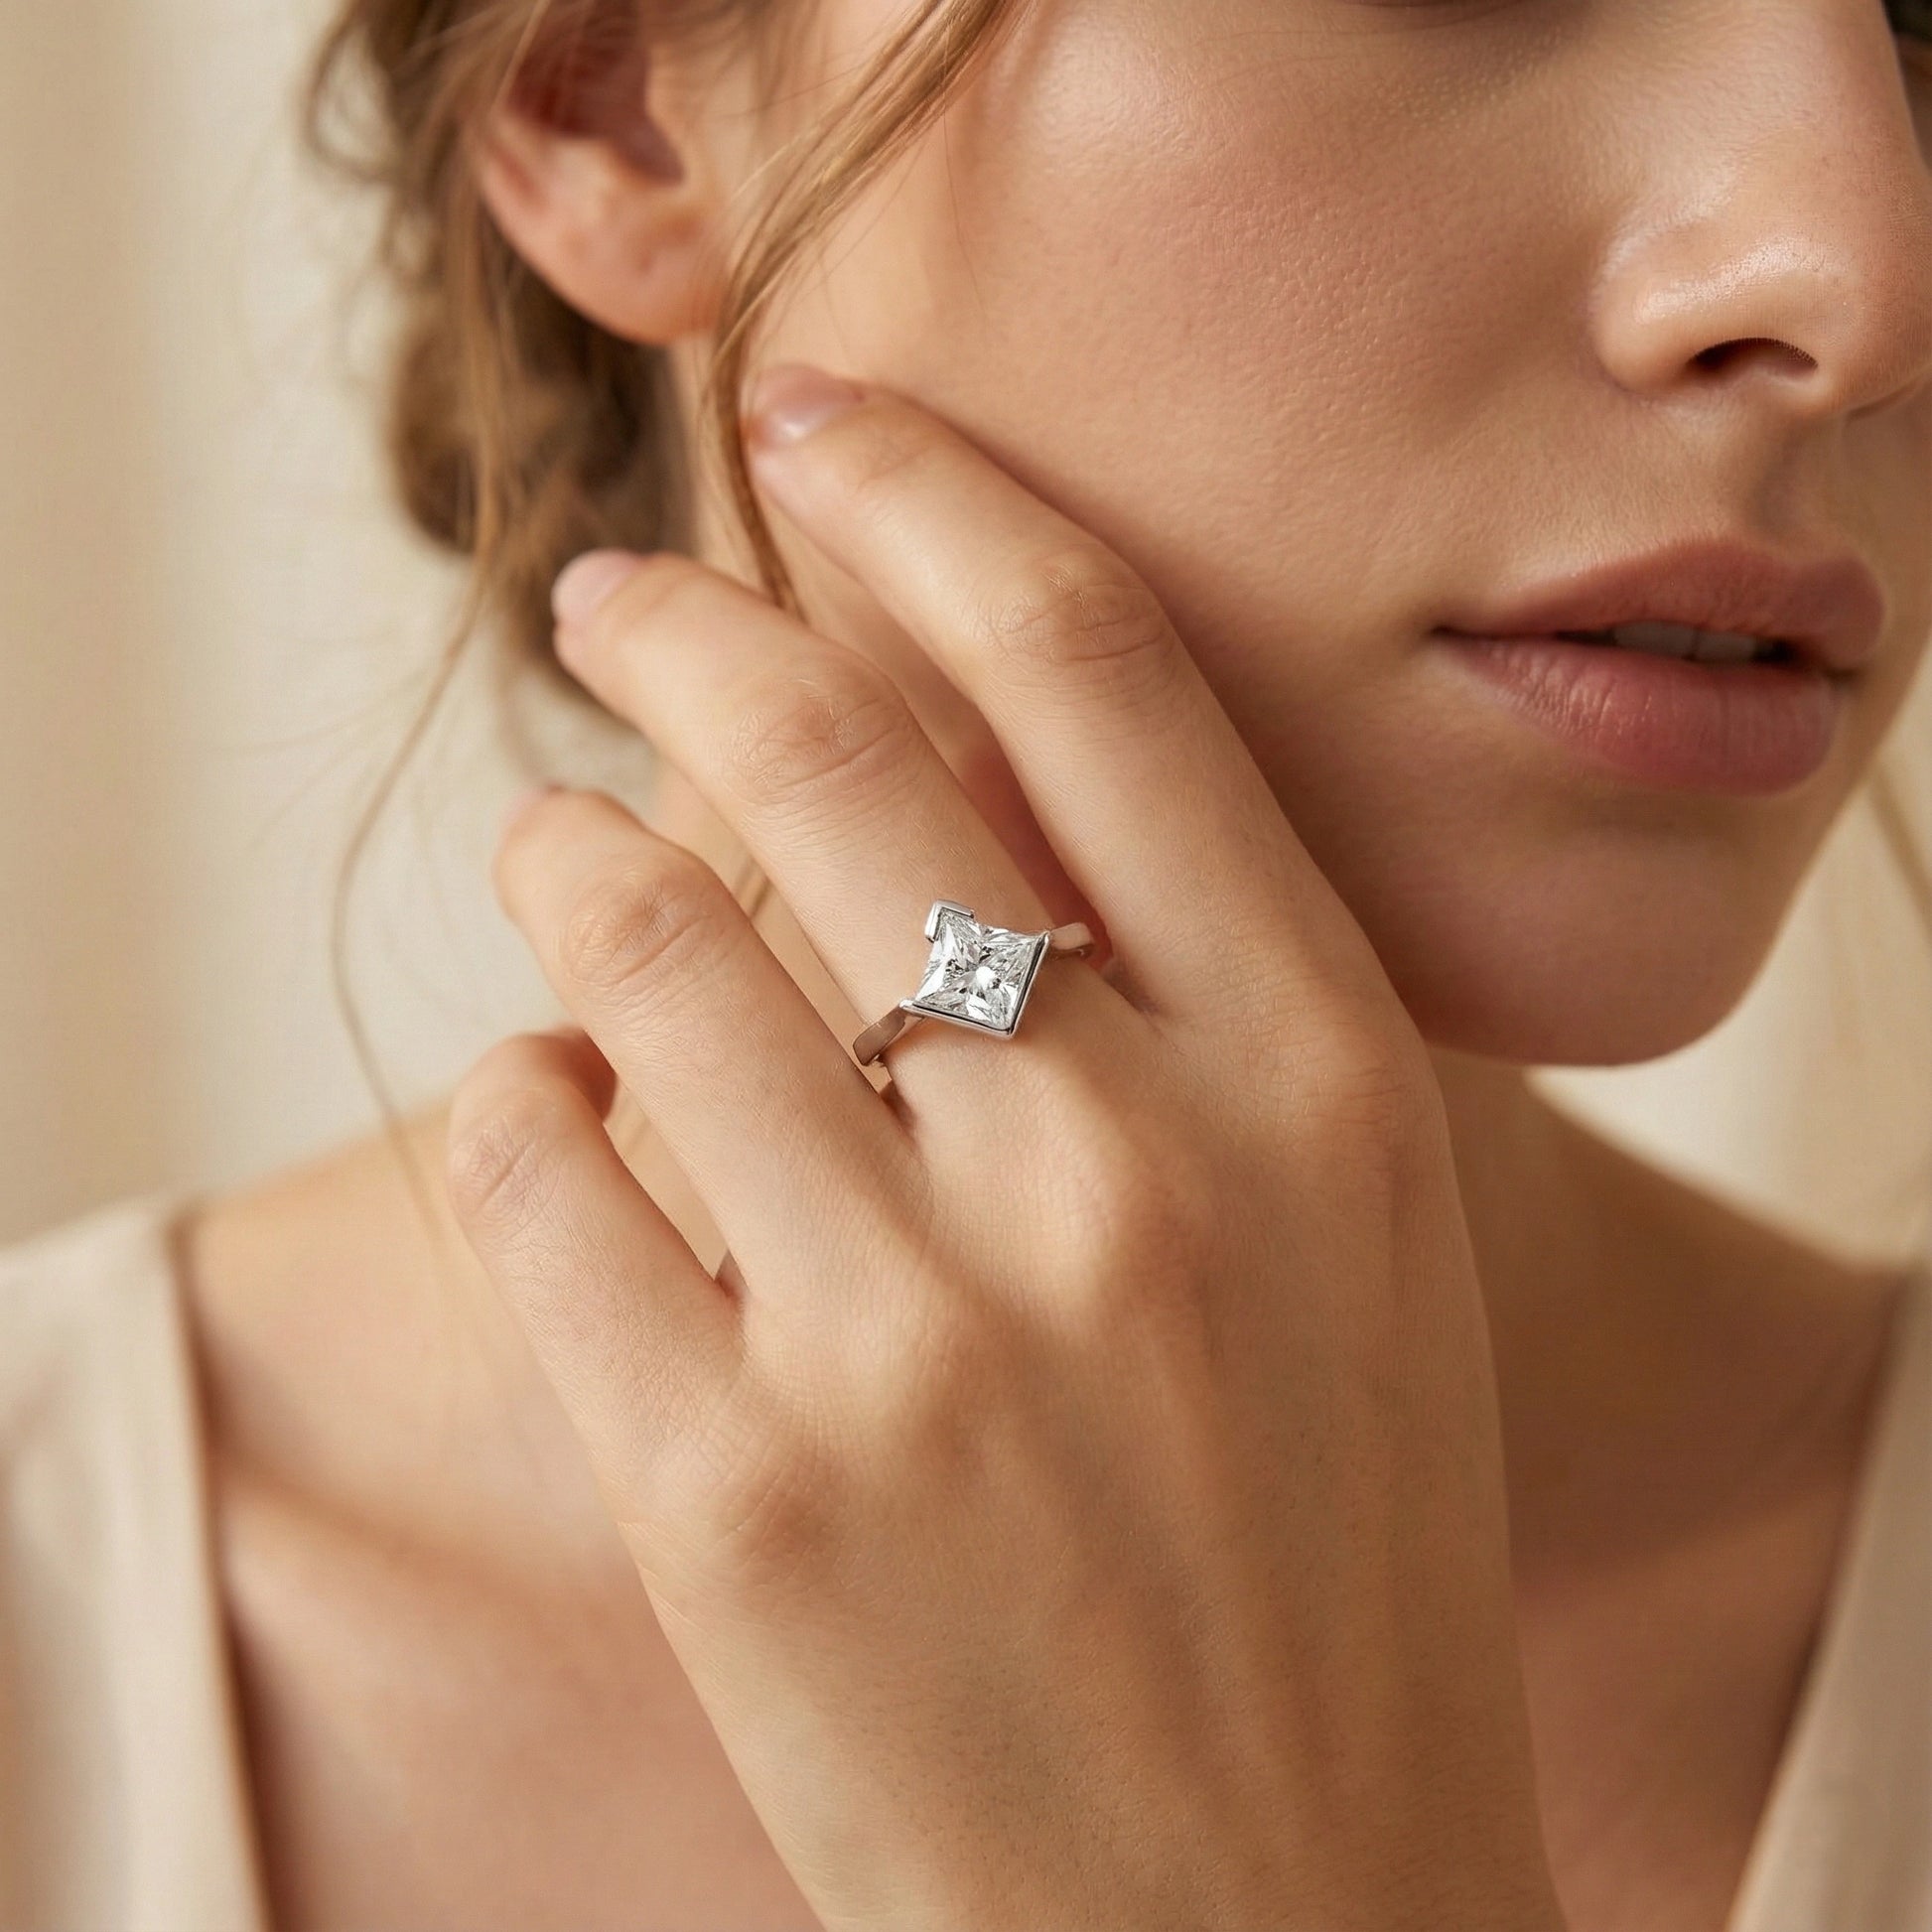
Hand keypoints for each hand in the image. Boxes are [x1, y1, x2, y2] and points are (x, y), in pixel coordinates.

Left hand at [445, 364, 1566, 1931]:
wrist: (1281, 1925)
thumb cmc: (1327, 1559)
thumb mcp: (1350, 1237)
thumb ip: (1189, 1000)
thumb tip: (939, 783)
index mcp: (1316, 1085)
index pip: (1089, 668)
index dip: (933, 496)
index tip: (824, 423)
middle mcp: (1125, 1171)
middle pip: (834, 756)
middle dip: (687, 622)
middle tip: (614, 591)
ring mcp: (915, 1335)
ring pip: (638, 942)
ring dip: (566, 859)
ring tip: (555, 849)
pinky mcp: (732, 1493)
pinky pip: (538, 1175)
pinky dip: (518, 1099)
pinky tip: (549, 1102)